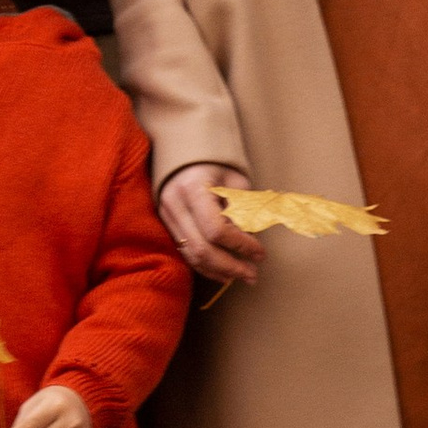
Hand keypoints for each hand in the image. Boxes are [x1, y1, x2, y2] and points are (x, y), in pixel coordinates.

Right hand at [158, 161, 261, 286]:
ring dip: (220, 271)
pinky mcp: (167, 225)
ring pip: (192, 256)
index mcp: (193, 187)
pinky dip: (207, 267)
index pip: (216, 229)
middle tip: (253, 274)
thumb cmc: (216, 163)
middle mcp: (175, 204)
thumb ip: (244, 209)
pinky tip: (224, 273)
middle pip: (202, 249)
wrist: (185, 152)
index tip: (260, 252)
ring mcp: (167, 216)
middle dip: (231, 266)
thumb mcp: (235, 180)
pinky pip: (186, 253)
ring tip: (242, 276)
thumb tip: (253, 242)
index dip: (241, 245)